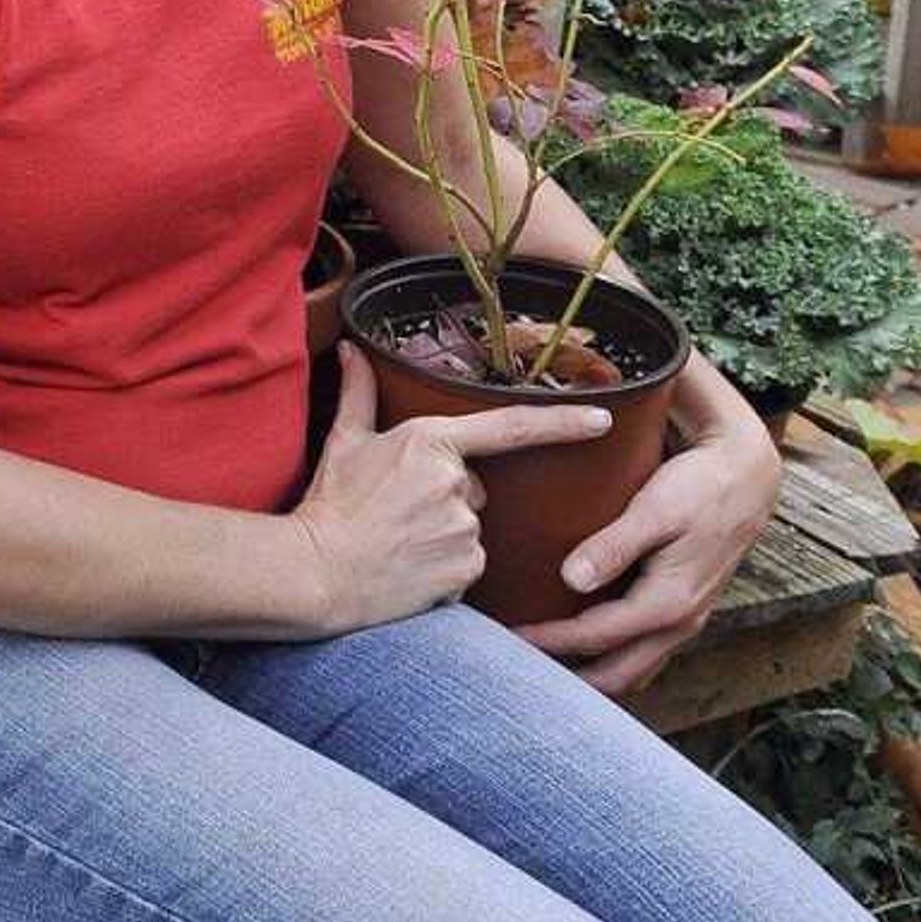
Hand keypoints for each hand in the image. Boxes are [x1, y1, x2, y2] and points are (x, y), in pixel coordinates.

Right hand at [287, 344, 615, 634]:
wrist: (317, 572)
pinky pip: (470, 564)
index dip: (564, 422)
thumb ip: (357, 392)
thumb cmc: (329, 505)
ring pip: (471, 527)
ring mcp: (464, 527)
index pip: (511, 427)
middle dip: (448, 499)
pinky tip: (413, 570)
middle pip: (475, 488)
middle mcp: (455, 483)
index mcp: (429, 443)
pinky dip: (448, 569)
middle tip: (400, 513)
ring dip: (445, 535)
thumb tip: (352, 350)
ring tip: (401, 543)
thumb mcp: (343, 442)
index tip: (603, 417)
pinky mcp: (467, 569)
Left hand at [512, 400, 782, 695]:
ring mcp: (686, 621)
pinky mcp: (685, 610)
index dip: (549, 642)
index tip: (507, 638)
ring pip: (632, 670)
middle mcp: (680, 623)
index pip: (595, 637)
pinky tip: (581, 645)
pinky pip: (643, 652)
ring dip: (591, 674)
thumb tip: (572, 580)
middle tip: (517, 667)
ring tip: (542, 663)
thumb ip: (614, 546)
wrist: (747, 476)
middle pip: (617, 675)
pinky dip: (611, 658)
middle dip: (568, 678)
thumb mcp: (655, 511)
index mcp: (668, 603)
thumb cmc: (698, 488)